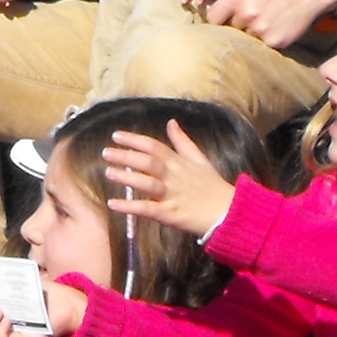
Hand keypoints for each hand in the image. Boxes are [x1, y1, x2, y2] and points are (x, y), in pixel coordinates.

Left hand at [103, 120, 237, 236]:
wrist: (230, 212)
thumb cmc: (213, 187)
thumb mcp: (200, 159)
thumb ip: (182, 141)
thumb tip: (171, 122)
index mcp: (180, 162)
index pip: (154, 146)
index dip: (134, 140)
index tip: (116, 135)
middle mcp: (175, 176)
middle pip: (148, 162)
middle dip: (126, 156)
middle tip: (106, 152)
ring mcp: (173, 195)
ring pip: (148, 183)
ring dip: (127, 177)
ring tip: (108, 172)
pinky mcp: (172, 215)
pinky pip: (149, 210)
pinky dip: (130, 207)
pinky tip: (113, 204)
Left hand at [200, 0, 336, 47]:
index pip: (213, 17)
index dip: (218, 18)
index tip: (224, 17)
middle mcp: (247, 13)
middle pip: (229, 28)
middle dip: (236, 24)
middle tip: (250, 16)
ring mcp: (260, 29)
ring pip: (245, 37)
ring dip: (251, 32)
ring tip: (264, 21)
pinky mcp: (273, 41)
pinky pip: (261, 45)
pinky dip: (265, 38)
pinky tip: (274, 27)